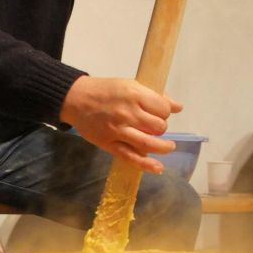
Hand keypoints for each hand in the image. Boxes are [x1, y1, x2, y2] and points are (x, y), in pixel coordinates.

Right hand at [60, 75, 182, 172]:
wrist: (75, 99)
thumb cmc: (104, 90)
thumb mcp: (130, 84)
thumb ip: (154, 96)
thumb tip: (177, 107)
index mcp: (134, 94)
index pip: (163, 108)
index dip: (165, 111)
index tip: (159, 112)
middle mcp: (128, 113)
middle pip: (158, 126)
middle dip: (161, 127)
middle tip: (153, 125)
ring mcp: (119, 130)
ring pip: (150, 143)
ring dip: (163, 147)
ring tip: (168, 146)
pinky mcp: (109, 144)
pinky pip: (131, 157)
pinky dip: (146, 164)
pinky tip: (157, 167)